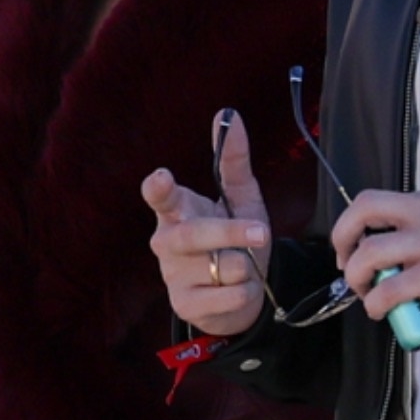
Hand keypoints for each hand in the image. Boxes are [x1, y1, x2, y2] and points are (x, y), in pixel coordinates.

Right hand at [145, 108, 272, 336]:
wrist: (241, 296)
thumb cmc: (236, 241)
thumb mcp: (242, 199)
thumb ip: (233, 161)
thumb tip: (228, 114)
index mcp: (177, 212)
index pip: (160, 198)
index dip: (159, 190)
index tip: (160, 179)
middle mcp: (166, 242)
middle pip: (193, 235)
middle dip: (229, 233)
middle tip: (261, 232)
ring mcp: (172, 275)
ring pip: (218, 268)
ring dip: (244, 267)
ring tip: (244, 267)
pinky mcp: (184, 306)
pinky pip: (225, 296)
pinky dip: (244, 292)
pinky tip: (240, 290)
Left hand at [331, 184, 419, 326]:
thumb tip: (392, 251)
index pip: (379, 199)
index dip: (354, 223)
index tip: (353, 247)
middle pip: (366, 208)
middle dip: (343, 237)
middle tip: (347, 264)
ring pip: (372, 251)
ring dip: (357, 277)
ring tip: (365, 293)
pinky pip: (392, 287)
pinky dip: (377, 302)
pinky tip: (380, 310)